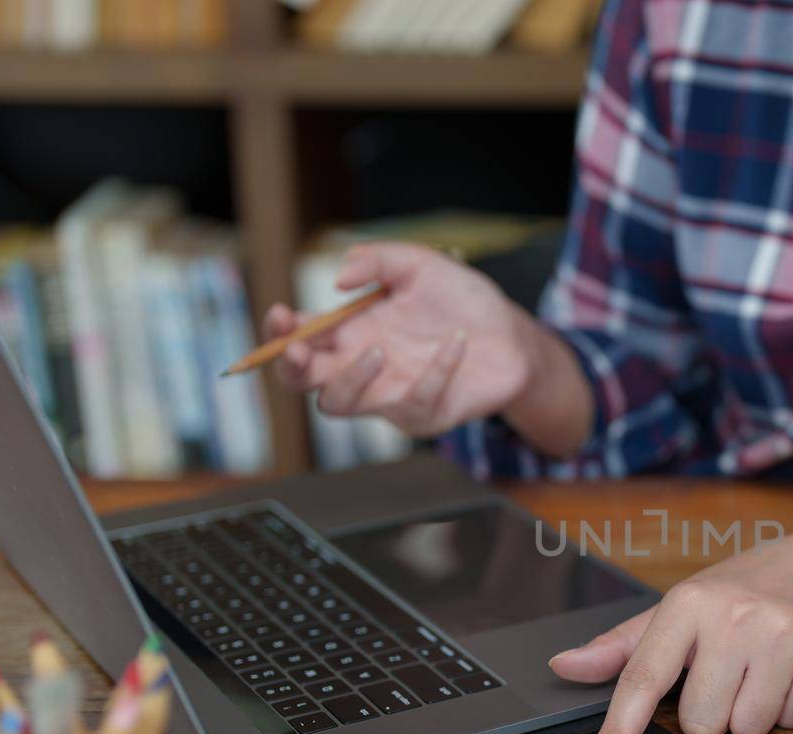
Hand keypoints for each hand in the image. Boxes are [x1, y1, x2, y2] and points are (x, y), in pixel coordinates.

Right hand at [262, 241, 590, 453]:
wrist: (513, 335)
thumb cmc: (461, 301)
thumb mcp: (419, 264)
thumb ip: (377, 259)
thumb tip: (339, 278)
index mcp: (351, 330)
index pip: (298, 339)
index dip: (279, 333)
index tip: (281, 314)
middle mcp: (361, 366)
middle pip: (303, 381)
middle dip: (290, 368)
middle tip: (297, 351)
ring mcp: (389, 395)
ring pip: (340, 405)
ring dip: (351, 380)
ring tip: (379, 351)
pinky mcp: (424, 415)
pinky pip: (416, 403)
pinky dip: (436, 372)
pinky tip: (458, 341)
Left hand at [552, 542, 792, 733]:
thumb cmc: (744, 591)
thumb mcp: (682, 607)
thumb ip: (623, 646)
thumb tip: (563, 666)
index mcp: (687, 603)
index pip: (643, 678)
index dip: (619, 730)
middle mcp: (733, 616)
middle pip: (700, 723)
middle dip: (712, 712)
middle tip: (730, 673)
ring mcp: (782, 633)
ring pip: (747, 729)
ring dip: (752, 713)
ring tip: (764, 670)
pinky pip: (792, 721)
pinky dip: (790, 707)